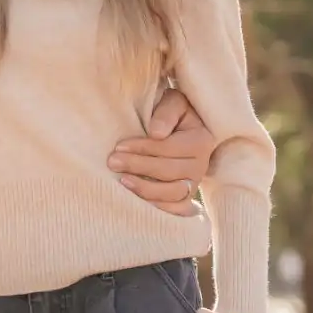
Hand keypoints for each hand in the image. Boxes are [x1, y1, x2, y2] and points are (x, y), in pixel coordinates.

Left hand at [111, 87, 215, 216]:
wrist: (180, 128)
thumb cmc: (172, 113)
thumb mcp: (173, 102)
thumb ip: (167, 112)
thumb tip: (156, 133)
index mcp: (201, 140)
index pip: (170, 148)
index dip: (144, 148)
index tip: (119, 146)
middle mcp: (201, 164)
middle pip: (170, 172)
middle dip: (138, 167)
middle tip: (112, 162)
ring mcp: (194, 183)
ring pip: (173, 194)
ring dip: (146, 190)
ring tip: (123, 181)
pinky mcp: (186, 197)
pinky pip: (178, 210)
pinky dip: (161, 209)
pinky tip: (138, 202)